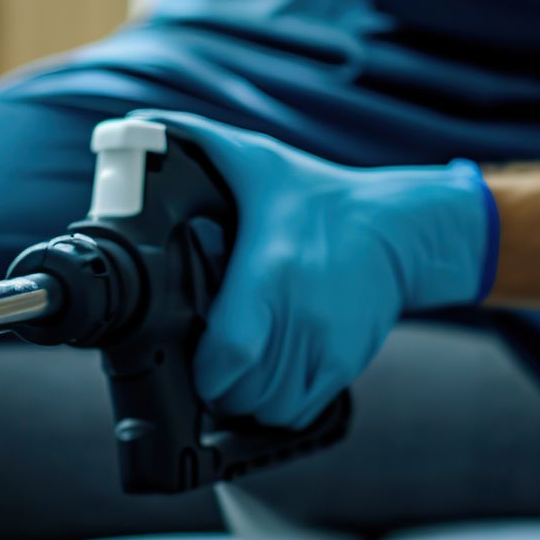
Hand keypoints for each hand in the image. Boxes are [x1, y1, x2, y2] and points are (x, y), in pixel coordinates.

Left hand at [135, 112, 498, 429]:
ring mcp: (326, 347)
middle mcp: (302, 316)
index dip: (205, 369)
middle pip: (241, 391)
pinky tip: (267, 379)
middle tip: (209, 358)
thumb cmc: (319, 199)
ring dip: (243, 399)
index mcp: (272, 270)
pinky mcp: (343, 366)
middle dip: (215, 384)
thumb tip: (140, 124)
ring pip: (266, 409)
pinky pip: (296, 414)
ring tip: (237, 370)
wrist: (398, 231)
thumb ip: (197, 142)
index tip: (195, 356)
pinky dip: (274, 407)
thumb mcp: (258, 162)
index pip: (231, 353)